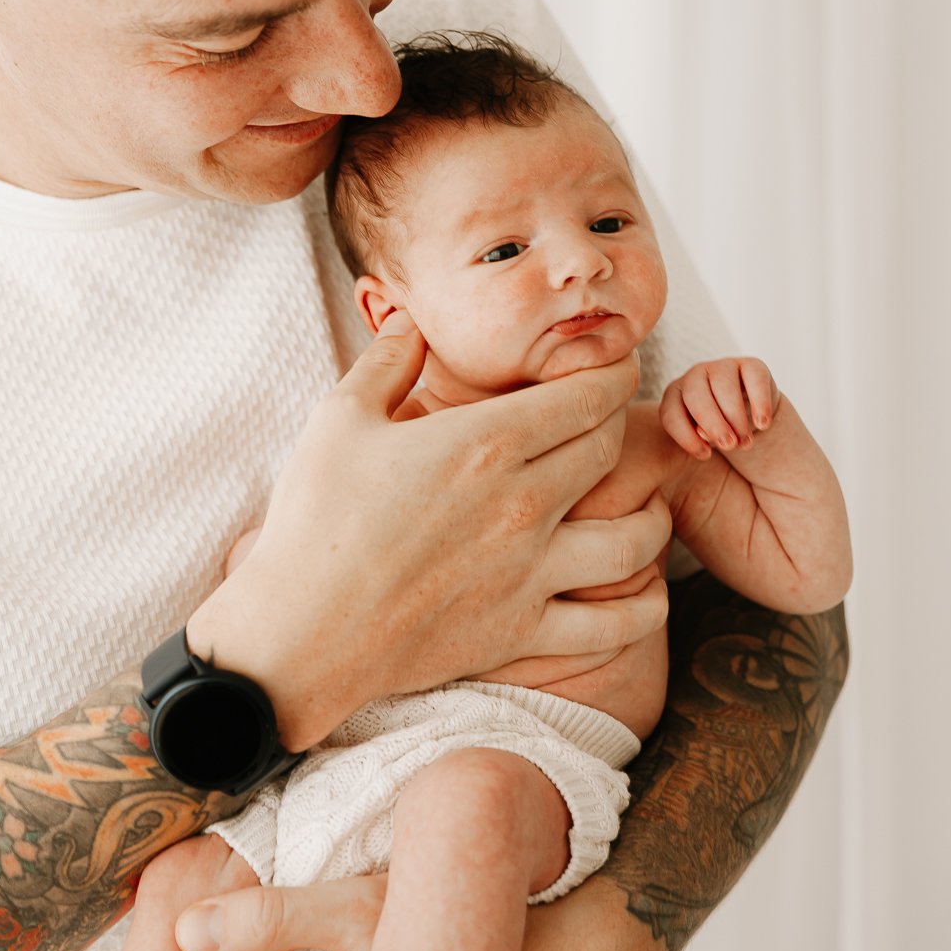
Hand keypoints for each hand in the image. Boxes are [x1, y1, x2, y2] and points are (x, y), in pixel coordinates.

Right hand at [188, 314, 669, 747]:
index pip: (585, 396)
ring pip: (636, 538)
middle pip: (609, 452)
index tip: (617, 365)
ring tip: (647, 506)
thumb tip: (412, 319)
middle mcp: (523, 503)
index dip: (613, 374)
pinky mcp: (523, 631)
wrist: (299, 630)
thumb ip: (388, 360)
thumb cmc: (314, 520)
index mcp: (484, 442)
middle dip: (619, 428)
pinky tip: (646, 591)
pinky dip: (642, 606)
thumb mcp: (340, 418)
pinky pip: (613, 624)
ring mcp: (530, 572)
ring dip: (651, 515)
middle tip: (612, 423)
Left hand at [659, 357, 780, 460]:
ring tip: (745, 442)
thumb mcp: (706, 438)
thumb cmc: (720, 430)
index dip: (686, 436)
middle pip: (696, 396)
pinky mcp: (750, 365)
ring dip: (736, 418)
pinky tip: (762, 424)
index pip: (672, 413)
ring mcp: (722, 367)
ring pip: (724, 387)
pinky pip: (754, 378)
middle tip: (728, 445)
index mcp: (675, 395)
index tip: (705, 455)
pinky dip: (759, 402)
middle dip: (712, 423)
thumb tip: (703, 434)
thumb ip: (700, 438)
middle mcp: (695, 376)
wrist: (752, 417)